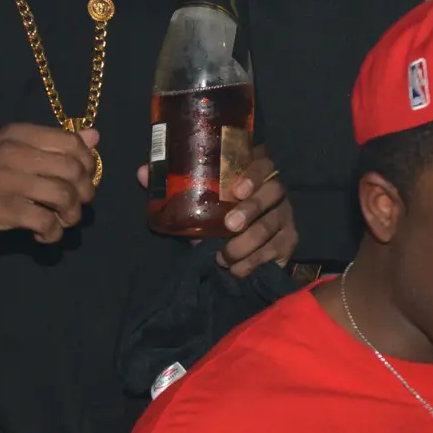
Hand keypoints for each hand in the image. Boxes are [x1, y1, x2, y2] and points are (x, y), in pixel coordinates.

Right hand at [0, 123, 99, 246]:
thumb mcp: (9, 150)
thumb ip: (51, 144)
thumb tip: (93, 136)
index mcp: (18, 134)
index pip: (72, 143)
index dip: (87, 167)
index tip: (79, 183)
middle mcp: (13, 152)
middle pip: (73, 170)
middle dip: (83, 194)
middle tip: (72, 208)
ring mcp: (4, 180)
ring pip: (62, 196)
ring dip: (70, 216)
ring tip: (59, 223)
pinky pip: (43, 222)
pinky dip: (51, 234)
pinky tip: (42, 237)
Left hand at [135, 152, 296, 277]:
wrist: (235, 239)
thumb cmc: (211, 208)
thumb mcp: (191, 196)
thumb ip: (170, 184)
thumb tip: (143, 172)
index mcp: (252, 170)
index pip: (262, 162)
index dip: (253, 175)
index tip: (236, 190)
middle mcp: (274, 188)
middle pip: (273, 193)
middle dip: (251, 210)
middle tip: (229, 226)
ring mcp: (285, 214)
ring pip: (274, 225)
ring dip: (250, 243)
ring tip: (225, 258)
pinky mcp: (289, 239)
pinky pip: (279, 250)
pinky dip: (257, 262)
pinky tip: (239, 270)